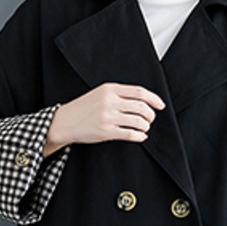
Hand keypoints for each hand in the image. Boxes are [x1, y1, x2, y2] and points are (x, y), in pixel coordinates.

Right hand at [44, 82, 166, 153]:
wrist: (66, 121)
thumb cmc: (84, 108)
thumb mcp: (101, 94)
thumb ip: (119, 95)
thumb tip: (143, 102)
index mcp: (110, 89)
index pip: (139, 92)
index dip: (153, 99)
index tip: (160, 105)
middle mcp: (110, 101)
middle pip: (141, 107)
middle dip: (150, 115)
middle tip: (150, 119)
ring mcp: (108, 117)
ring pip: (138, 121)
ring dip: (145, 126)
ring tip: (144, 128)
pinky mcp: (106, 131)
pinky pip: (130, 134)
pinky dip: (139, 136)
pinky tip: (140, 136)